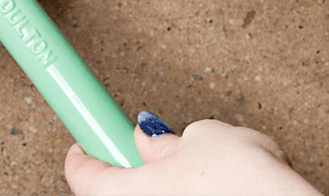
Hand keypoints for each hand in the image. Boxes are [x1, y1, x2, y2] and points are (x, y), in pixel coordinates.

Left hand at [64, 112, 322, 195]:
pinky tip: (230, 192)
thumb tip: (151, 139)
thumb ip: (165, 141)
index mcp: (126, 193)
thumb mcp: (202, 138)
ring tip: (215, 174)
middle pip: (122, 192)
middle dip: (141, 169)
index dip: (82, 153)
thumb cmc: (246, 185)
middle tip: (161, 152)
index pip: (82, 175)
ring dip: (177, 185)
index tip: (83, 141)